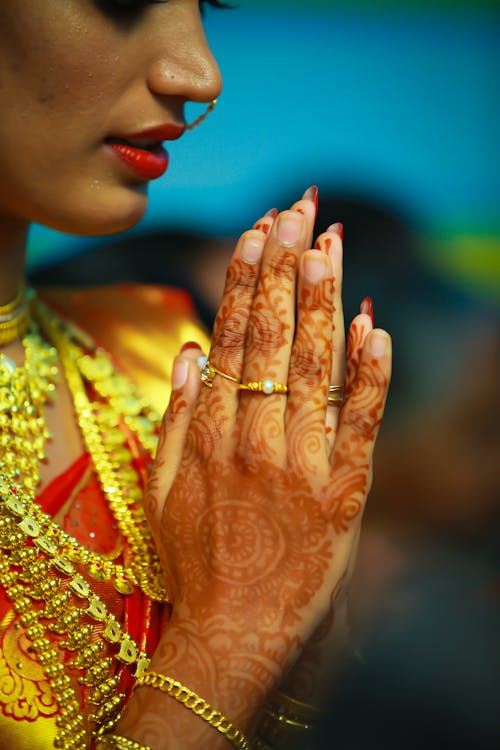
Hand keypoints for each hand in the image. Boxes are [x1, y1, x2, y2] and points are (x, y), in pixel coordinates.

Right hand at [128, 190, 390, 746]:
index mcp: (212, 433)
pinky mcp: (344, 492)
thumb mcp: (163, 487)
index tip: (256, 231)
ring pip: (317, 367)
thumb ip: (176, 415)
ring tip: (329, 247)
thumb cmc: (194, 559)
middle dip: (286, 269)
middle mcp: (257, 438)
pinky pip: (362, 423)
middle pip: (274, 338)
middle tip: (298, 213)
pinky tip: (377, 329)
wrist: (233, 631)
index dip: (244, 279)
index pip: (232, 337)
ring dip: (323, 302)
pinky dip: (372, 375)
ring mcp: (303, 463)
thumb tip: (192, 350)